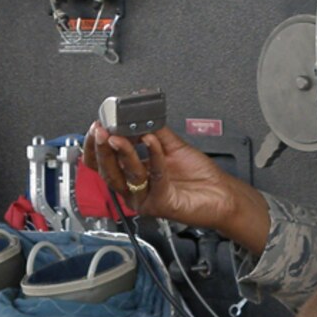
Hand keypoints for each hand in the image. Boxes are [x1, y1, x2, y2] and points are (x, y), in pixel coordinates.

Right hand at [87, 124, 270, 254]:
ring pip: (127, 175)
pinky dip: (154, 156)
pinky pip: (154, 177)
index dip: (94, 146)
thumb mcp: (172, 146)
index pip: (102, 162)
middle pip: (107, 171)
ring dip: (123, 152)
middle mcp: (134, 188)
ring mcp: (145, 198)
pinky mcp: (160, 203)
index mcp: (132, 174)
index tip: (97, 127)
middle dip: (102, 149)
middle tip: (102, 131)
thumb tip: (137, 113)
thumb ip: (153, 129)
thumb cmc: (199, 176)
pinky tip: (152, 141)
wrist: (222, 194)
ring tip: (120, 136)